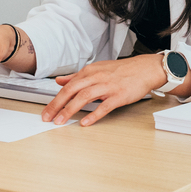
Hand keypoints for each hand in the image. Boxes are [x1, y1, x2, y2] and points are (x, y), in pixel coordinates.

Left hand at [41, 55, 180, 126]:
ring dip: (70, 110)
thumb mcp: (97, 69)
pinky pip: (104, 106)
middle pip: (72, 90)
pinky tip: (85, 122)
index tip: (46, 110)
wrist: (144, 69)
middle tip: (47, 117)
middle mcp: (96, 77)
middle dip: (57, 105)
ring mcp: (108, 86)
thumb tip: (60, 81)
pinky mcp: (119, 96)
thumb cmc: (121, 71)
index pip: (67, 86)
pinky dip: (94, 114)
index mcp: (89, 72)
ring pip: (84, 97)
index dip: (55, 99)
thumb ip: (77, 76)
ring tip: (60, 121)